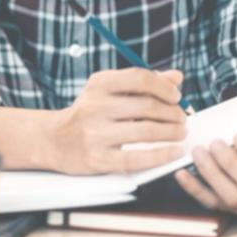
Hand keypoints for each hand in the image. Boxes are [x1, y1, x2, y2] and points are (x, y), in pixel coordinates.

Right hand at [40, 68, 187, 174]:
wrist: (54, 140)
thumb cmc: (89, 113)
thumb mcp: (109, 92)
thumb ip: (142, 84)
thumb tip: (177, 78)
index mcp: (98, 84)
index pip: (140, 78)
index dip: (165, 87)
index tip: (176, 96)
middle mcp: (94, 106)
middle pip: (147, 106)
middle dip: (173, 113)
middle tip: (182, 119)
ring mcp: (95, 133)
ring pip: (146, 132)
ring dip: (172, 133)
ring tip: (180, 133)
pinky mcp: (98, 159)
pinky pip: (137, 158)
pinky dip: (162, 155)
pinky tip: (174, 152)